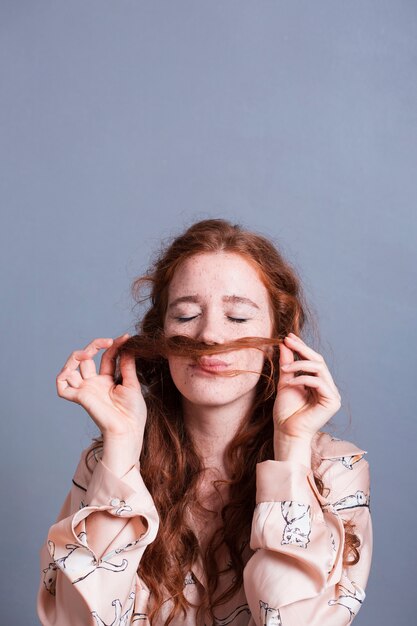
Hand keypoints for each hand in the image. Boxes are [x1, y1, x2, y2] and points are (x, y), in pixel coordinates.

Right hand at [56, 334, 146, 451]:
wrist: (128, 429)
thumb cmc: (133, 412)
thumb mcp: (132, 383)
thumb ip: (127, 364)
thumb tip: (128, 345)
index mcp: (108, 380)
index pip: (107, 356)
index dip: (114, 345)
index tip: (126, 337)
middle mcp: (95, 383)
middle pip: (85, 358)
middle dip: (93, 346)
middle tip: (108, 342)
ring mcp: (86, 389)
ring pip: (71, 368)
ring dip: (76, 356)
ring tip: (88, 353)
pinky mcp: (79, 397)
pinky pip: (61, 387)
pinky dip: (62, 376)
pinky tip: (73, 368)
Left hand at [273, 332, 341, 441]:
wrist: (286, 432)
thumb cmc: (286, 412)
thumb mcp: (285, 382)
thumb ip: (287, 364)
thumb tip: (285, 343)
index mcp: (319, 383)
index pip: (313, 360)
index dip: (301, 347)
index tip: (287, 337)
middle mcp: (328, 387)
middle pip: (319, 361)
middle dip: (302, 349)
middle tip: (287, 340)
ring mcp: (332, 395)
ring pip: (320, 368)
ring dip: (300, 364)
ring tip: (284, 367)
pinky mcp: (332, 402)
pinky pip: (319, 382)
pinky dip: (303, 379)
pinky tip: (289, 382)